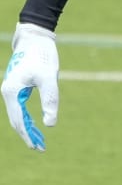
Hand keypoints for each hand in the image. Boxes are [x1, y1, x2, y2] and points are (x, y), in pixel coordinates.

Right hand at [1, 23, 58, 150]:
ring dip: (27, 127)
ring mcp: (11, 89)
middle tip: (41, 148)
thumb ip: (50, 100)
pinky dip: (27, 117)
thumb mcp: (49, 77)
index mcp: (12, 92)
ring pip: (18, 114)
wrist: (35, 37)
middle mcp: (8, 92)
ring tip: (40, 139)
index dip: (28, 135)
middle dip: (28, 135)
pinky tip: (35, 123)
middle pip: (16, 120)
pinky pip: (20, 107)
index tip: (38, 147)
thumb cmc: (42, 55)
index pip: (18, 121)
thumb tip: (50, 124)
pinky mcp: (17, 86)